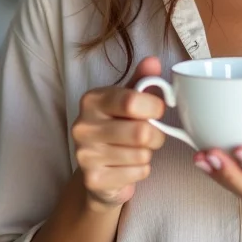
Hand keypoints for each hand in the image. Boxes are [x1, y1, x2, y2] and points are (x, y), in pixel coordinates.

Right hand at [71, 56, 166, 210]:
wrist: (99, 170)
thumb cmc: (118, 126)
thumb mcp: (128, 100)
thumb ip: (142, 80)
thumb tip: (153, 61)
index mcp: (92, 100)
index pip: (131, 101)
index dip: (154, 107)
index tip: (158, 110)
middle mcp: (83, 126)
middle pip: (140, 132)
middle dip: (156, 135)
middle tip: (152, 134)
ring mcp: (85, 155)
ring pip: (141, 154)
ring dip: (148, 153)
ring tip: (137, 149)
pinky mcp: (93, 180)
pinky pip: (137, 173)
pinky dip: (141, 170)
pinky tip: (128, 166)